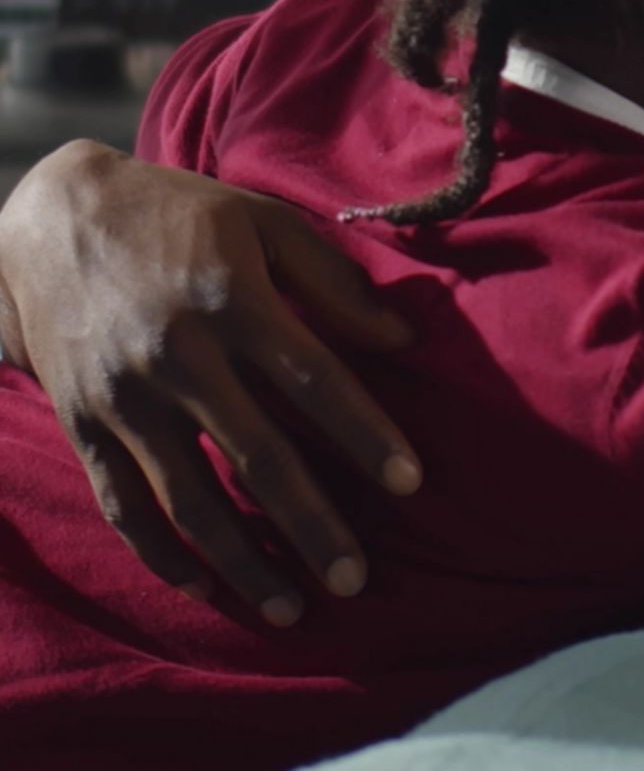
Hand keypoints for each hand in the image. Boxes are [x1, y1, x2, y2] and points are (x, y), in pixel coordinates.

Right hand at [0, 141, 422, 622]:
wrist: (54, 221)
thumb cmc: (182, 216)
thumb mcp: (265, 221)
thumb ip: (334, 280)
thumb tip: (403, 338)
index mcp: (233, 299)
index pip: (314, 379)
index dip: (364, 433)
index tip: (410, 481)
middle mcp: (179, 356)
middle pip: (257, 455)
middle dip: (311, 524)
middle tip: (356, 579)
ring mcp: (126, 398)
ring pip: (189, 501)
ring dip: (242, 561)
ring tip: (294, 605)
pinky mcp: (86, 425)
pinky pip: (126, 506)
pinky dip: (164, 555)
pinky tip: (207, 587)